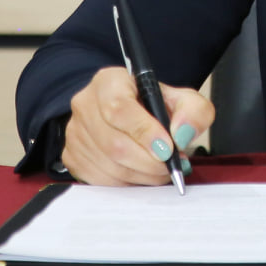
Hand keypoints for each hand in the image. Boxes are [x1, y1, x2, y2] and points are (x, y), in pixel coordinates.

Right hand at [61, 66, 215, 186]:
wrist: (132, 115)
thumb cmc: (154, 106)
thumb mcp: (181, 99)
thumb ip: (193, 111)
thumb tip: (183, 133)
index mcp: (108, 82)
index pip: (120, 109)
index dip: (144, 132)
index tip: (167, 148)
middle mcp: (85, 105)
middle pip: (115, 144)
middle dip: (150, 162)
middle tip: (172, 164)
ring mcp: (75, 133)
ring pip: (109, 166)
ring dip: (142, 175)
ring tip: (161, 169)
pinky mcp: (72, 157)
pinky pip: (101, 181)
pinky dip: (128, 183)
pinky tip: (142, 174)